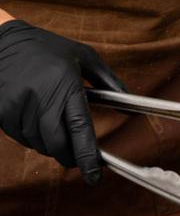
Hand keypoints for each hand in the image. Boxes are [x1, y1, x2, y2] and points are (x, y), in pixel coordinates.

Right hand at [0, 20, 125, 185]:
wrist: (1, 38)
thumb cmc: (48, 48)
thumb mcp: (84, 57)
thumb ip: (110, 82)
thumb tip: (131, 109)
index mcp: (65, 84)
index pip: (80, 129)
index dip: (88, 157)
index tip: (94, 177)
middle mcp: (41, 95)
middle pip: (57, 144)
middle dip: (70, 157)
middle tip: (76, 158)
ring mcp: (18, 103)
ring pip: (38, 143)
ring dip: (50, 146)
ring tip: (55, 130)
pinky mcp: (1, 108)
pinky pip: (20, 136)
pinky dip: (31, 137)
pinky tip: (35, 122)